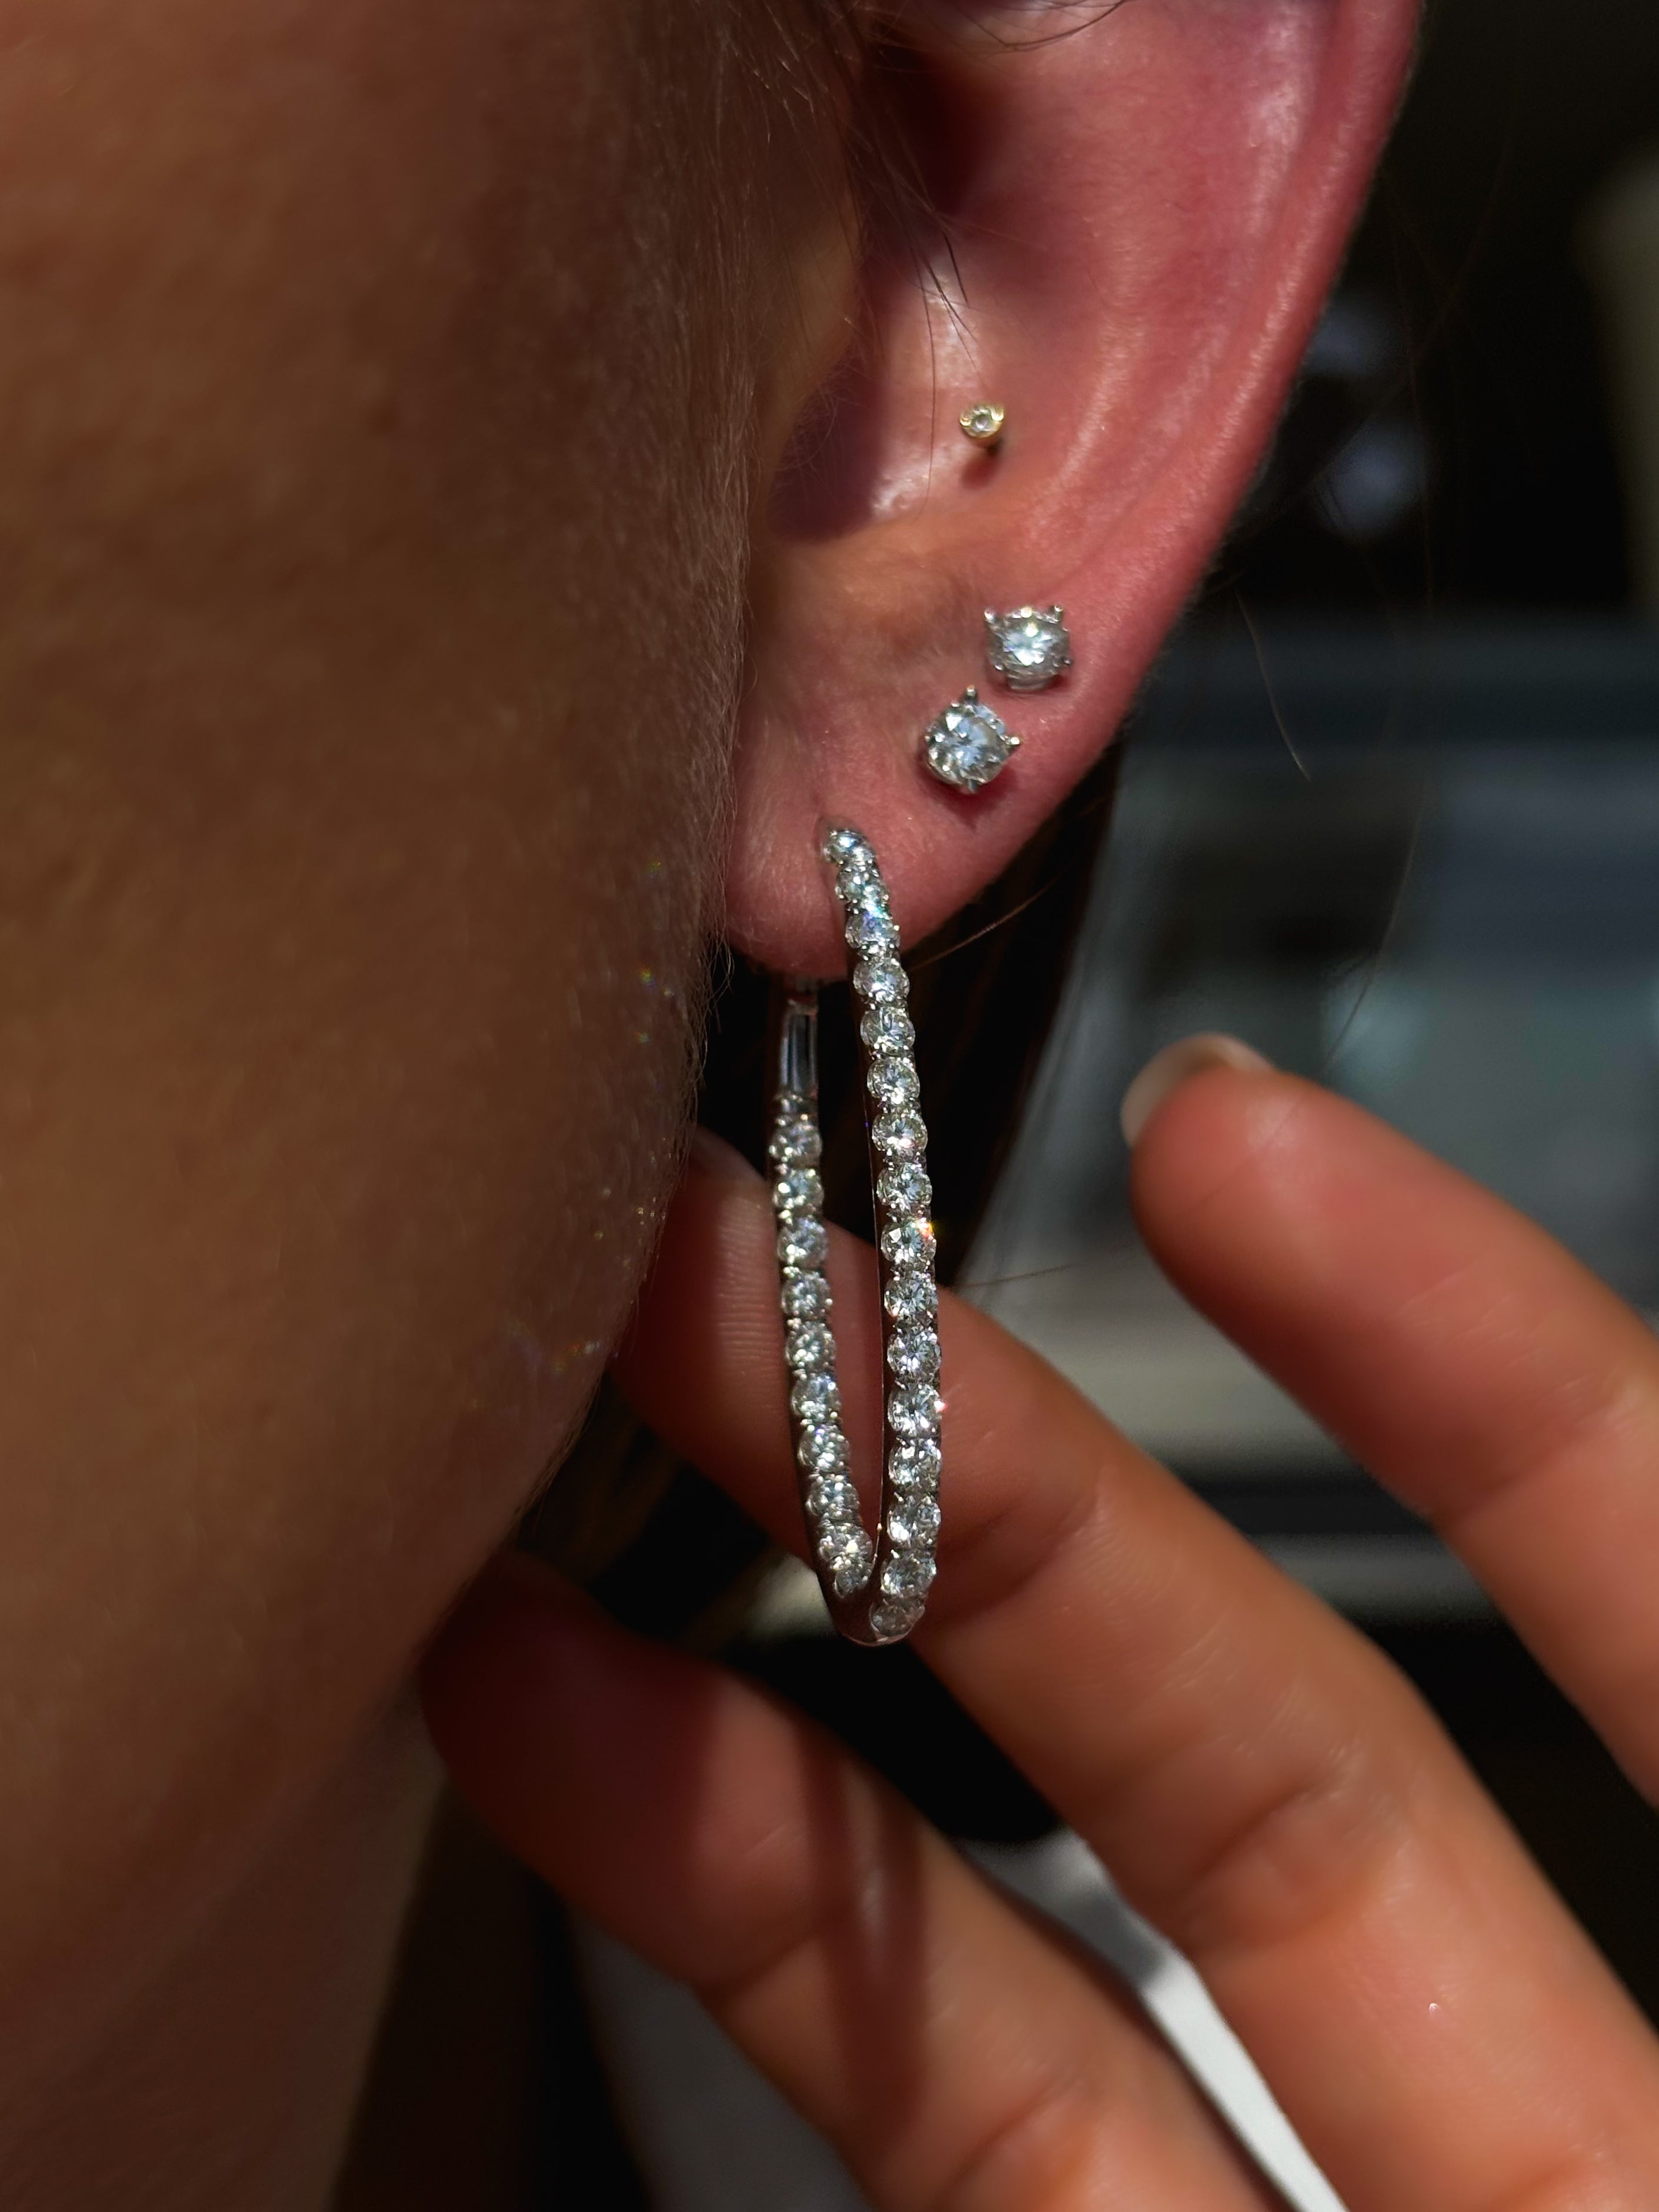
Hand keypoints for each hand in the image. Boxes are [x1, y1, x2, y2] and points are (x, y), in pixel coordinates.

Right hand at [424, 1053, 1658, 2209]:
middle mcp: (1579, 2105)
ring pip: (1068, 1919)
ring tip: (582, 1442)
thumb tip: (1394, 1523)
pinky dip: (771, 1934)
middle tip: (760, 1249)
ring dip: (811, 1673)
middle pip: (1279, 1731)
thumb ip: (1638, 1710)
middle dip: (1017, 1470)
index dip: (1474, 1359)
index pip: (1649, 1575)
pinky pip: (963, 2128)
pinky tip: (571, 1745)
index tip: (1222, 1136)